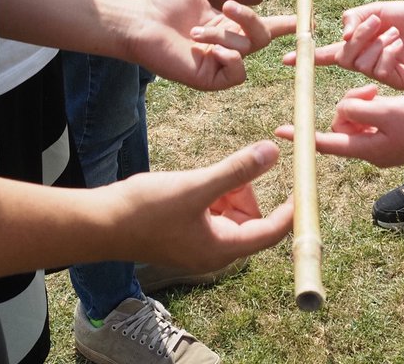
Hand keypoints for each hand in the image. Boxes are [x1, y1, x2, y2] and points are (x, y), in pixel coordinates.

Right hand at [109, 139, 292, 272]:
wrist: (101, 222)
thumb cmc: (146, 210)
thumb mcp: (197, 186)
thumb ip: (236, 170)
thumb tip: (273, 153)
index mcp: (221, 249)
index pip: (270, 233)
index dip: (290, 209)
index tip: (302, 182)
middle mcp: (213, 251)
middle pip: (252, 220)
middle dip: (246, 191)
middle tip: (234, 168)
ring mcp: (198, 241)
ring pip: (232, 212)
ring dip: (228, 189)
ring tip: (207, 176)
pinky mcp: (185, 230)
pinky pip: (213, 209)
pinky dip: (213, 191)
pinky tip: (195, 181)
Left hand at [132, 0, 295, 89]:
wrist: (140, 21)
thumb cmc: (162, 2)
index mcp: (229, 23)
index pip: (266, 24)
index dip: (288, 20)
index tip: (308, 12)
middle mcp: (229, 43)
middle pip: (262, 36)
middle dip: (250, 19)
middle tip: (228, 6)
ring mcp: (220, 62)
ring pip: (247, 50)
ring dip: (225, 35)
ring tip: (198, 30)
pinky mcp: (211, 77)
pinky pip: (238, 72)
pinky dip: (230, 59)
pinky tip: (210, 51)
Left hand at [276, 86, 403, 166]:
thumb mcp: (388, 110)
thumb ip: (359, 111)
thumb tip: (340, 113)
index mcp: (368, 149)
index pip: (326, 143)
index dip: (303, 136)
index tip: (280, 130)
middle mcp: (372, 152)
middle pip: (340, 126)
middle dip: (346, 105)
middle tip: (368, 91)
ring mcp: (382, 147)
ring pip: (354, 121)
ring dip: (359, 103)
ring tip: (376, 93)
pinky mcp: (392, 139)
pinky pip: (369, 122)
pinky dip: (370, 107)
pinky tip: (382, 98)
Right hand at [284, 0, 403, 87]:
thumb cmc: (403, 15)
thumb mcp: (372, 11)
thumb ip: (352, 20)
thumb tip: (342, 37)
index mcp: (357, 47)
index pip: (327, 55)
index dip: (308, 57)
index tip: (286, 60)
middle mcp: (365, 63)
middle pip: (344, 58)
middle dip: (358, 37)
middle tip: (375, 22)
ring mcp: (380, 76)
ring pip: (362, 65)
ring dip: (378, 42)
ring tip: (394, 33)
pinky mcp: (397, 82)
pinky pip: (381, 70)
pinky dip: (389, 51)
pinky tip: (400, 43)